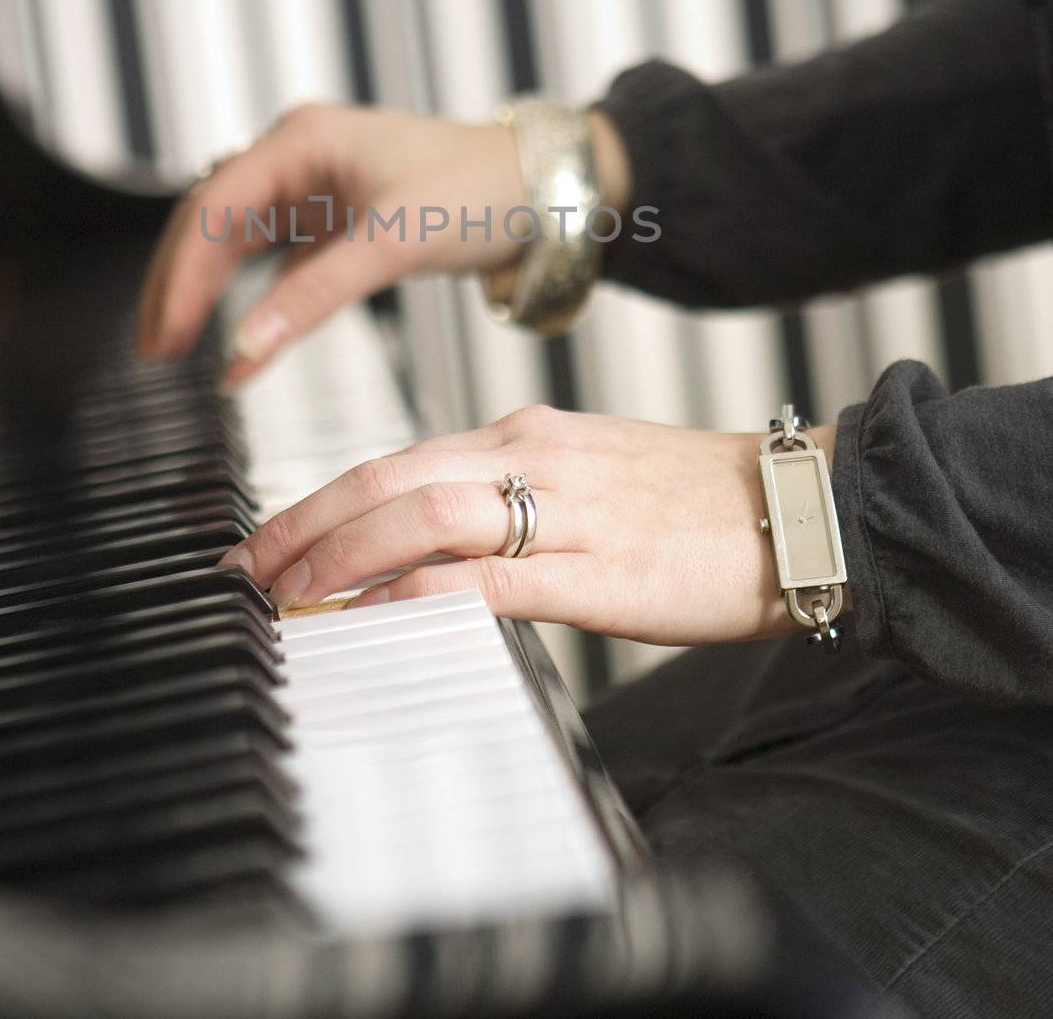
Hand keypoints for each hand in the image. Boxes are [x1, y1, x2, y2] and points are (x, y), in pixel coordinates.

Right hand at [137, 102, 631, 383]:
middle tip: (152, 349)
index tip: (161, 333)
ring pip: (237, 237)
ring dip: (206, 288)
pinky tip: (242, 340)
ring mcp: (317, 185)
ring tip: (173, 345)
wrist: (547, 189)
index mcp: (301, 140)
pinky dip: (255, 296)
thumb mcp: (392, 242)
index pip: (213, 207)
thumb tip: (244, 349)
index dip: (178, 272)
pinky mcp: (339, 217)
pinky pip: (277, 257)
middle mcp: (299, 154)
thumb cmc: (480, 191)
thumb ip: (314, 296)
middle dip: (177, 282)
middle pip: (211, 218)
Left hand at [220, 404, 839, 646]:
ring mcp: (565, 507)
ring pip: (422, 514)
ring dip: (341, 554)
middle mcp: (533, 455)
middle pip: (390, 476)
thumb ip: (518, 502)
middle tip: (248, 566)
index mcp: (528, 435)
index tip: (277, 535)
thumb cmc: (703, 502)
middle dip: (307, 522)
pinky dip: (417, 594)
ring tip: (288, 594)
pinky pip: (486, 576)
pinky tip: (375, 617)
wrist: (804, 505)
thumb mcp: (595, 478)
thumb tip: (444, 552)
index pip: (400, 459)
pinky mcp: (599, 567)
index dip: (326, 499)